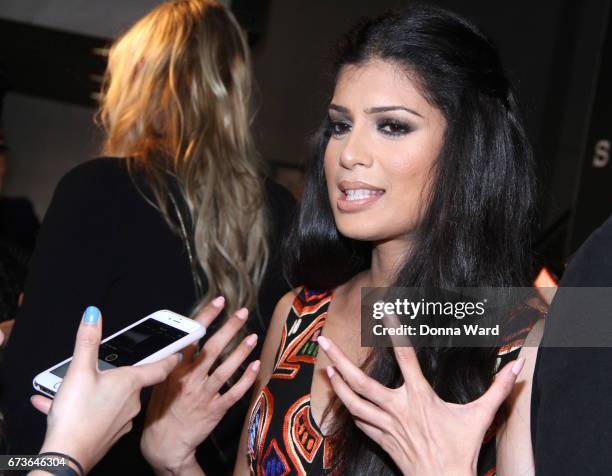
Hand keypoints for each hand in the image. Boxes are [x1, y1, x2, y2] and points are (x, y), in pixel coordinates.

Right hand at [31, 307, 180, 473]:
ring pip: (114, 398)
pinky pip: (102, 415)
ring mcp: (124, 420)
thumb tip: (93, 315)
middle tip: (103, 367)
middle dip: (120, 373)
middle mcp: (133, 401)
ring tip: (74, 390)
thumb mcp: (79, 371)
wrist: (68, 457)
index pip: (161, 366)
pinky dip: (87, 409)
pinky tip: (62, 409)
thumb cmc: (76, 415)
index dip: (170, 355)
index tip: (178, 349)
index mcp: (131, 382)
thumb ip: (87, 341)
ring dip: (97, 391)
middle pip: (133, 381)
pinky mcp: (111, 434)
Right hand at [141, 297, 259, 474]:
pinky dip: (246, 379)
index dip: (206, 317)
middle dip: (229, 328)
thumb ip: (172, 361)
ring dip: (241, 351)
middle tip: (242, 313)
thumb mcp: (160, 381)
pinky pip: (234, 392)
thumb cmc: (162, 410)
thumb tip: (184, 338)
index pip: (192, 337)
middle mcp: (190, 379)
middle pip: (213, 348)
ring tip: (253, 336)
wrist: (164, 444)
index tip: (219, 302)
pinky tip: (255, 365)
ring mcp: (204, 394)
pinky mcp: (215, 409)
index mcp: (175, 369)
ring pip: (226, 369)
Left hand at [317, 336, 523, 475]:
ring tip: (327, 370)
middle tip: (323, 344)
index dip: (395, 332)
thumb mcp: (481, 416)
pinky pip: (361, 423)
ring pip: (354, 403)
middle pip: (361, 382)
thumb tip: (517, 366)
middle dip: (339, 361)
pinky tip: (346, 401)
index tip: (385, 311)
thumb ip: (498, 389)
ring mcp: (387, 425)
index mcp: (420, 397)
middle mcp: (398, 408)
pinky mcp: (382, 440)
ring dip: (338, 386)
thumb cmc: (462, 449)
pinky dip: (352, 410)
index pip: (406, 357)